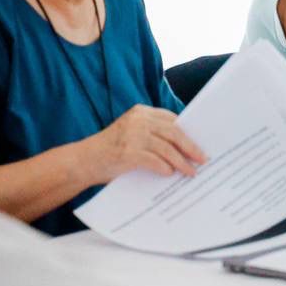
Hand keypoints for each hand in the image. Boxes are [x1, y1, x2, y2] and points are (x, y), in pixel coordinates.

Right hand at [81, 105, 205, 184]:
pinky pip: (154, 160)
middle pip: (174, 132)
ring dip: (181, 161)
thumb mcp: (133, 135)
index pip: (172, 120)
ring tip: (191, 172)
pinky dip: (164, 167)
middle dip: (191, 147)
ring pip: (167, 147)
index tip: (202, 143)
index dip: (189, 132)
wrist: (81, 162)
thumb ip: (154, 135)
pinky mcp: (127, 151)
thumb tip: (186, 148)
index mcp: (142, 112)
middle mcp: (139, 119)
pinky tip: (170, 174)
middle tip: (203, 159)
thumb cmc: (111, 151)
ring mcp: (132, 134)